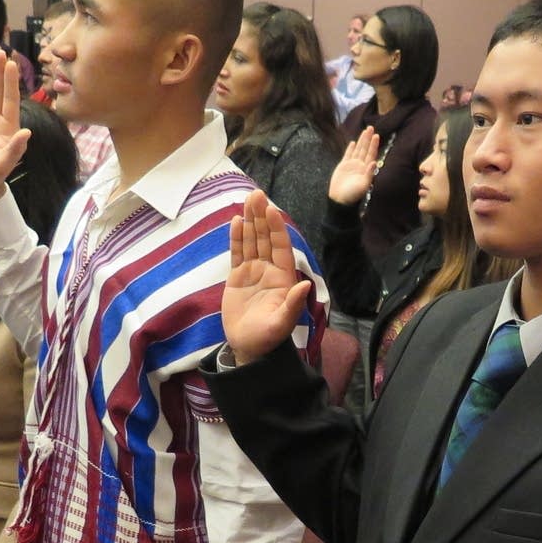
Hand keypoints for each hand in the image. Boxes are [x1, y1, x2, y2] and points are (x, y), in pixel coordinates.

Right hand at [0, 50, 30, 203]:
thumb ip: (14, 149)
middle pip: (0, 91)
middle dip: (1, 72)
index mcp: (10, 128)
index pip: (10, 100)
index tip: (12, 64)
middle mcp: (0, 120)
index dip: (11, 82)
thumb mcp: (2, 165)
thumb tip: (26, 133)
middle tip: (0, 50)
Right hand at [223, 190, 313, 363]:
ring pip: (252, 241)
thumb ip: (293, 304)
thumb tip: (304, 287)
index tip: (271, 209)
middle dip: (261, 216)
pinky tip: (236, 221)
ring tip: (247, 200)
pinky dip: (237, 237)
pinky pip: (237, 253)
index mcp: (283, 278)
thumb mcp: (282, 324)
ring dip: (250, 221)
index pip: (280, 247)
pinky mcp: (238, 277)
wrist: (249, 348)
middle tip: (256, 194)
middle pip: (265, 238)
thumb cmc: (269, 338)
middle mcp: (269, 270)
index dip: (276, 228)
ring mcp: (253, 272)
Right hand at [327, 127, 381, 205]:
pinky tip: (353, 142)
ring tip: (365, 131)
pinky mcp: (343, 166)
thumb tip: (374, 162)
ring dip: (361, 141)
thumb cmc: (353, 195)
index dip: (373, 145)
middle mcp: (360, 166)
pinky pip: (348, 155)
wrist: (340, 200)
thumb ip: (369, 174)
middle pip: (365, 149)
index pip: (371, 154)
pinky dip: (350, 149)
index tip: (376, 135)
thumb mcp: (363, 185)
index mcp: (366, 169)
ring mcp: (352, 165)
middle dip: (368, 139)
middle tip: (371, 127)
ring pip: (357, 150)